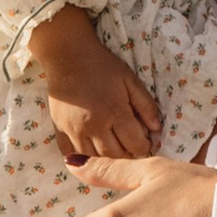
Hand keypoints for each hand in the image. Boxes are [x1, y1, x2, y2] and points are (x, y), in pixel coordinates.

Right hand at [28, 5, 160, 158]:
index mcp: (114, 112)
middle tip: (129, 146)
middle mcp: (93, 126)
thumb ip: (145, 105)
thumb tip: (157, 129)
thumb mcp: (130, 80)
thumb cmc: (102, 66)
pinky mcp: (59, 130)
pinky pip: (71, 155)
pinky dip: (83, 159)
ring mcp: (74, 130)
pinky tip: (91, 153)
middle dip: (127, 155)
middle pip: (115, 157)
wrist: (67, 55)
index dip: (144, 146)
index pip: (135, 145)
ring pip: (93, 160)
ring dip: (106, 161)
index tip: (143, 140)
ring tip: (113, 149)